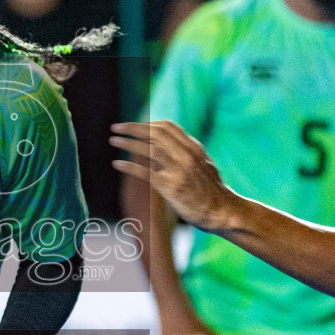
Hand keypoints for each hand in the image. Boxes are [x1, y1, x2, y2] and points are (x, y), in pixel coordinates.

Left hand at [109, 121, 235, 230]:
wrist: (222, 211)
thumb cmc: (210, 190)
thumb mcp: (202, 163)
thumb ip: (186, 152)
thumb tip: (166, 142)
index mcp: (194, 148)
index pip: (168, 126)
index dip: (147, 123)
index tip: (133, 126)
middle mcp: (187, 155)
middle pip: (156, 133)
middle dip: (133, 128)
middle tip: (116, 127)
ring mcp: (180, 170)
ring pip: (149, 150)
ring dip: (128, 143)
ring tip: (113, 140)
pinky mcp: (172, 187)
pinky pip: (145, 173)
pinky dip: (129, 166)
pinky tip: (117, 164)